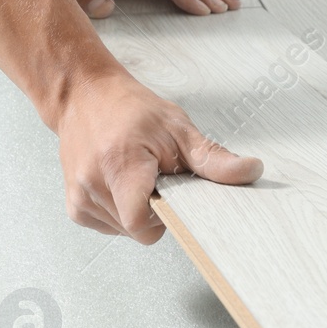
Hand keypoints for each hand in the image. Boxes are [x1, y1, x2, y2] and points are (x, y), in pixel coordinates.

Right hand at [56, 71, 262, 242]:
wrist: (85, 97)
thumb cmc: (129, 109)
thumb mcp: (178, 128)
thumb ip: (213, 158)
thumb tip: (251, 171)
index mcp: (121, 165)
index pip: (141, 223)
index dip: (163, 218)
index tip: (170, 195)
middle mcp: (94, 184)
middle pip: (138, 229)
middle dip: (154, 209)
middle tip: (155, 176)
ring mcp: (80, 198)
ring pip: (125, 230)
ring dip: (138, 210)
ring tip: (136, 176)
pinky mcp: (74, 207)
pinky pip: (109, 227)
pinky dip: (120, 211)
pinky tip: (121, 184)